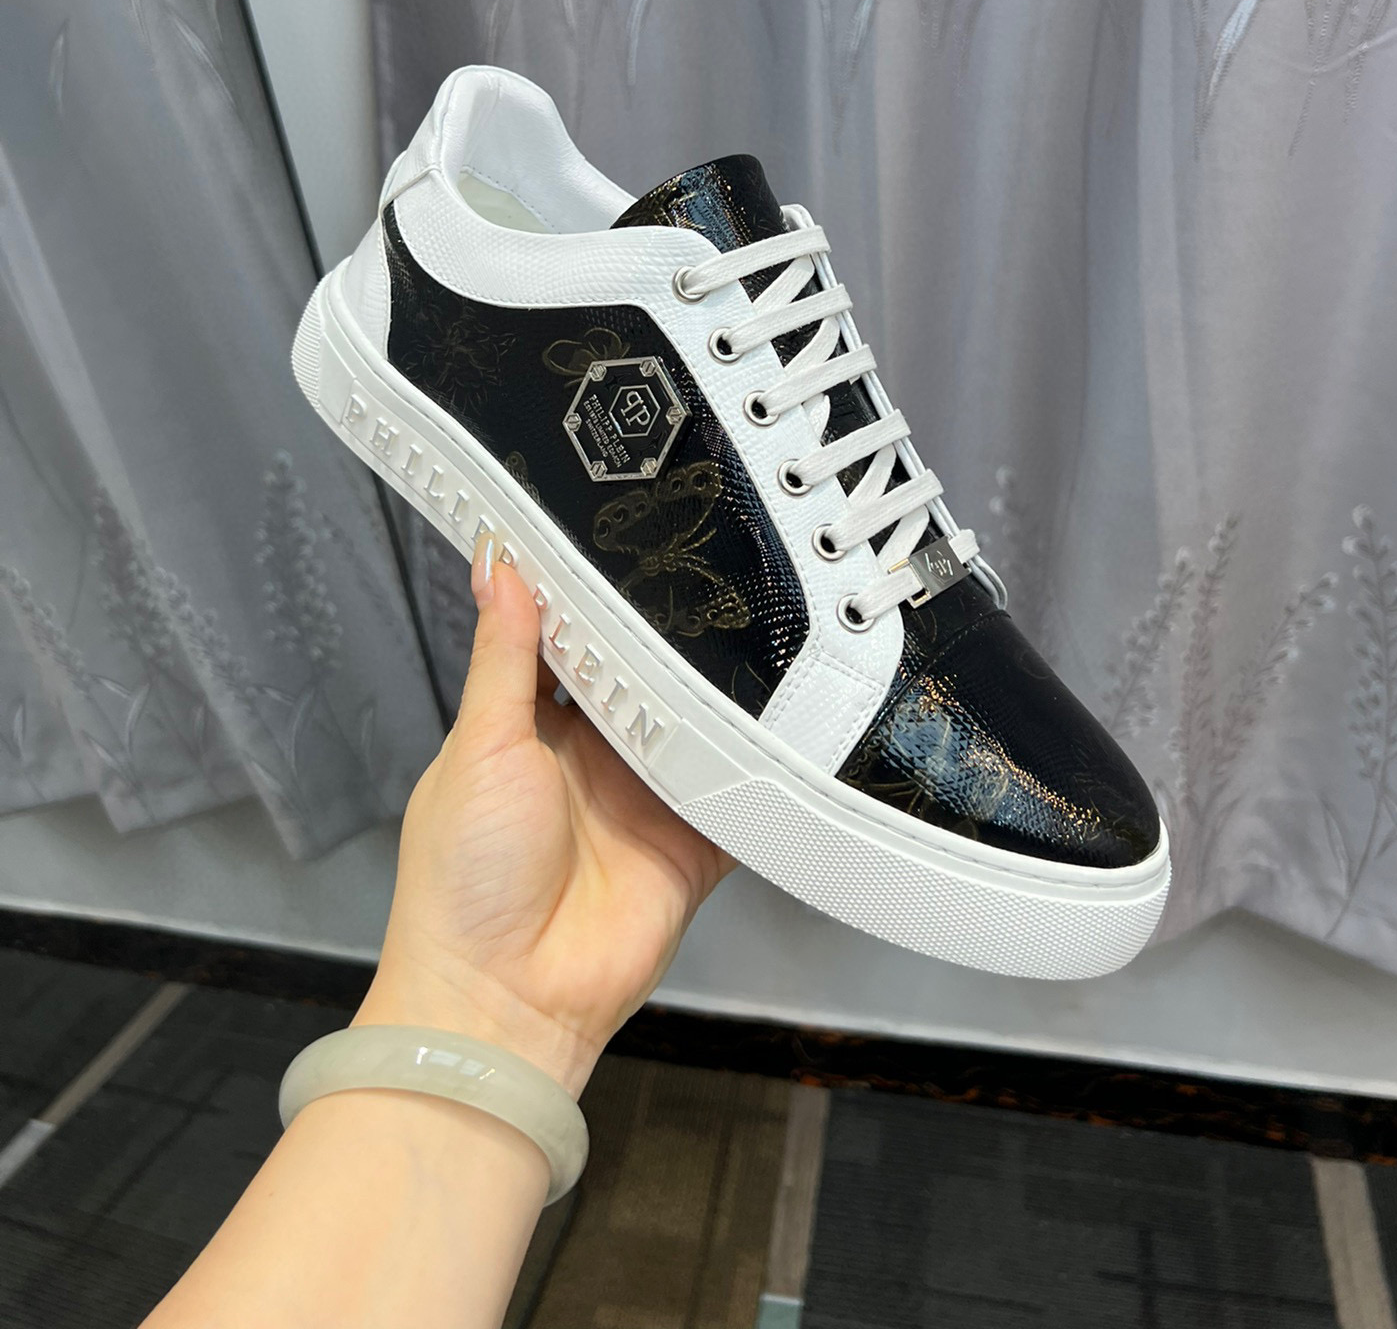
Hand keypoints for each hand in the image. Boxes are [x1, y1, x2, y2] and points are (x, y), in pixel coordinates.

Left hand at [354, 536, 733, 1095]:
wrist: (504, 1003)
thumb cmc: (462, 883)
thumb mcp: (479, 749)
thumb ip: (503, 658)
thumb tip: (495, 565)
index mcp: (529, 730)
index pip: (572, 645)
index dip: (597, 600)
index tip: (628, 538)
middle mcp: (592, 761)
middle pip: (644, 682)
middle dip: (672, 643)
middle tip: (712, 572)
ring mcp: (645, 804)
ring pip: (697, 730)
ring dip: (717, 698)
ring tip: (757, 630)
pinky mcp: (691, 849)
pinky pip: (738, 799)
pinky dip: (761, 772)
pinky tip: (787, 728)